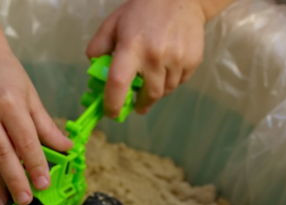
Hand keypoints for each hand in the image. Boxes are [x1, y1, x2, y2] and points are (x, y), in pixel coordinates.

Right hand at [0, 30, 71, 204]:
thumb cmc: (5, 74)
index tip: (43, 184)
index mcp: (8, 101)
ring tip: (5, 203)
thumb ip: (46, 126)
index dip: (35, 165)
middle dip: (14, 181)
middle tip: (26, 201)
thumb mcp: (30, 95)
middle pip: (1, 154)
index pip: (25, 141)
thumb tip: (66, 149)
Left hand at [86, 0, 214, 115]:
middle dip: (141, 103)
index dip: (113, 104)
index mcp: (131, 47)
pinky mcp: (192, 61)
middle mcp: (155, 56)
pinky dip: (172, 80)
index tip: (112, 113)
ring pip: (166, 91)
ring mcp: (176, 59)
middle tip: (137, 104)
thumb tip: (93, 69)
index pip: (118, 83)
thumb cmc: (142, 11)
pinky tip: (168, 66)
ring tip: (153, 79)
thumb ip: (98, 45)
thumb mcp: (114, 23)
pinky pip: (180, 82)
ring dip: (157, 91)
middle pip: (148, 95)